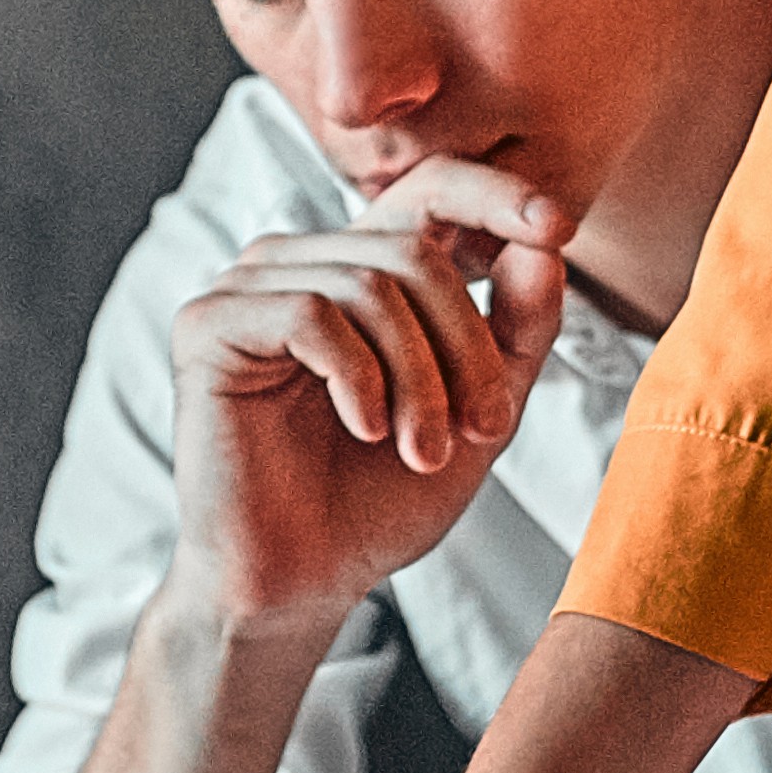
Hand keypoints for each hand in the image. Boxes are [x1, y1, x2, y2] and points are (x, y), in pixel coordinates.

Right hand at [162, 161, 580, 633]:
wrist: (304, 581)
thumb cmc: (380, 500)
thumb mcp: (478, 411)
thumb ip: (517, 331)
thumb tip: (547, 245)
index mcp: (362, 270)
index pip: (430, 191)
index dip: (495, 194)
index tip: (561, 226)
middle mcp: (302, 262)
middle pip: (414, 254)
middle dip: (465, 348)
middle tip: (482, 429)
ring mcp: (249, 287)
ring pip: (369, 285)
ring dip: (418, 379)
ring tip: (422, 452)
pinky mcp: (210, 323)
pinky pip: (309, 313)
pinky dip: (357, 378)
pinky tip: (365, 429)